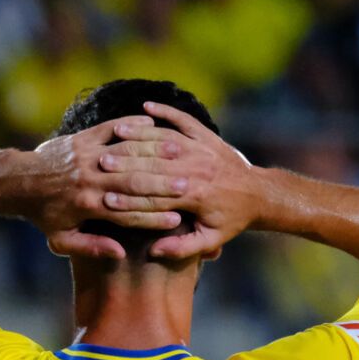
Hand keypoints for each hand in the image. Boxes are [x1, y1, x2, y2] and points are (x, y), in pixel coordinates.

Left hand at [22, 118, 185, 259]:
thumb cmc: (43, 215)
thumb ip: (91, 248)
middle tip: (189, 187)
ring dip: (154, 154)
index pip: (128, 214)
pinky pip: (111, 129)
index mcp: (88, 207)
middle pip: (133, 183)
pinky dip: (133, 127)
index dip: (154, 219)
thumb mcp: (62, 240)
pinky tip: (154, 126)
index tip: (178, 222)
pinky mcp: (83, 139)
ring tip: (180, 155)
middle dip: (162, 185)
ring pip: (126, 154)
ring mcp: (86, 156)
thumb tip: (119, 254)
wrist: (19, 181)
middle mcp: (89, 180)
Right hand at [92, 101, 267, 260]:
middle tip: (100, 162)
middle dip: (127, 163)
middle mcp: (198, 169)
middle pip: (155, 164)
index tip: (105, 199)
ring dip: (139, 134)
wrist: (259, 194)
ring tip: (115, 133)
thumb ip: (183, 248)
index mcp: (196, 196)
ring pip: (166, 138)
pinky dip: (165, 112)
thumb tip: (155, 252)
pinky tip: (146, 107)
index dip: (130, 199)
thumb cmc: (232, 220)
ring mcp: (202, 149)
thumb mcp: (211, 239)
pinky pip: (183, 119)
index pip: (155, 197)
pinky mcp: (206, 136)